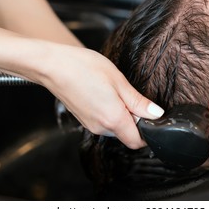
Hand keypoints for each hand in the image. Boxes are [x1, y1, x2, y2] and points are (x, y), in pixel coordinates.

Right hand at [36, 44, 163, 148]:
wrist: (52, 66)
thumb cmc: (83, 68)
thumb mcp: (118, 80)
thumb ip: (138, 102)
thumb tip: (156, 114)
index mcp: (113, 119)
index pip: (137, 142)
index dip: (147, 132)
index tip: (149, 115)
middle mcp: (101, 128)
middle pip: (126, 134)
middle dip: (134, 120)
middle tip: (128, 95)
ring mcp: (90, 125)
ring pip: (115, 128)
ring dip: (120, 115)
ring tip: (113, 91)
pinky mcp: (83, 120)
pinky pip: (103, 122)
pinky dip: (109, 112)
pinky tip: (102, 93)